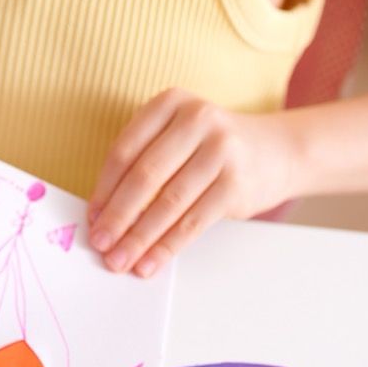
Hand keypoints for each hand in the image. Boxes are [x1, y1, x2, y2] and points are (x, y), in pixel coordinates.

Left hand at [86, 88, 296, 277]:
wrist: (276, 152)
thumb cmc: (210, 149)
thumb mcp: (176, 137)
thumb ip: (142, 164)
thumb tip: (103, 217)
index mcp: (171, 103)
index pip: (125, 150)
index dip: (104, 189)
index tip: (91, 218)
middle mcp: (198, 119)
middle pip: (145, 176)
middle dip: (117, 217)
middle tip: (100, 244)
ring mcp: (222, 150)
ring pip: (169, 203)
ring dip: (140, 238)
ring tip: (121, 261)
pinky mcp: (237, 183)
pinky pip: (193, 222)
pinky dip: (167, 247)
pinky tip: (150, 263)